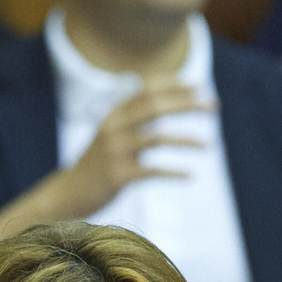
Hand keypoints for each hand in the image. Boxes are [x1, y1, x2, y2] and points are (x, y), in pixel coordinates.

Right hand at [0, 84, 211, 246]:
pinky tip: (191, 176)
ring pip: (157, 137)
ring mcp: (115, 151)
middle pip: (155, 106)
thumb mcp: (110, 136)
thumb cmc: (96, 167)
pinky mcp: (117, 176)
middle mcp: (113, 128)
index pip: (147, 89)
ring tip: (210, 145)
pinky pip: (153, 170)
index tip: (199, 86)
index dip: (174, 85)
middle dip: (188, 104)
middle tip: (214, 105)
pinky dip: (174, 172)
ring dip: (187, 139)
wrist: (67, 195)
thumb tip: (160, 101)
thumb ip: (132, 119)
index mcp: (113, 115)